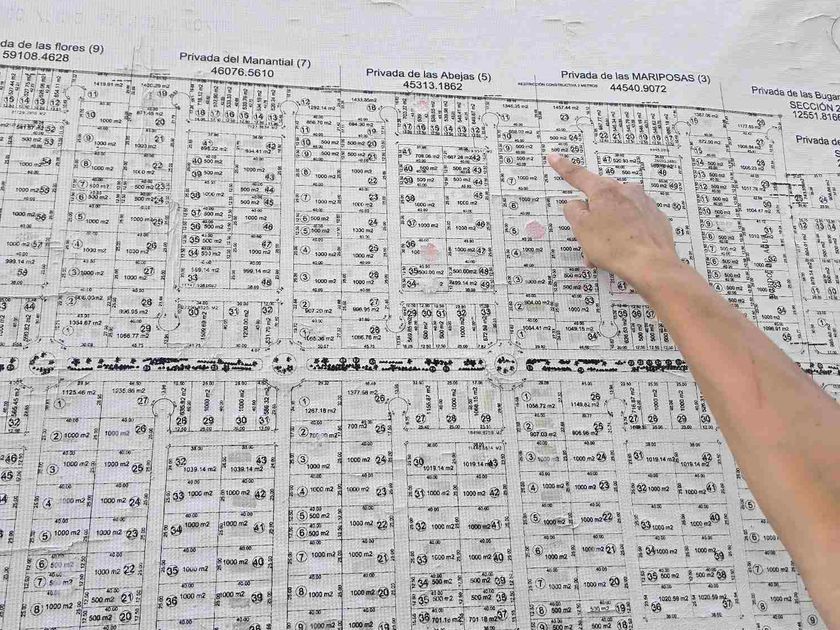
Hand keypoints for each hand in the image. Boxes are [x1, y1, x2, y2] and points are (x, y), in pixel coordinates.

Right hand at [547, 152, 681, 289]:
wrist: (651, 265)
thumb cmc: (616, 247)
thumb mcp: (581, 229)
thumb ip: (573, 212)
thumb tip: (576, 204)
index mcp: (605, 191)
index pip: (578, 176)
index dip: (563, 167)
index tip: (555, 158)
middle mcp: (626, 191)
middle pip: (600, 199)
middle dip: (591, 218)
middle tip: (587, 239)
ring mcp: (644, 204)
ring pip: (617, 213)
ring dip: (608, 229)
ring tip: (604, 253)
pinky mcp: (655, 218)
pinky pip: (633, 223)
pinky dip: (625, 234)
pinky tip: (623, 251)